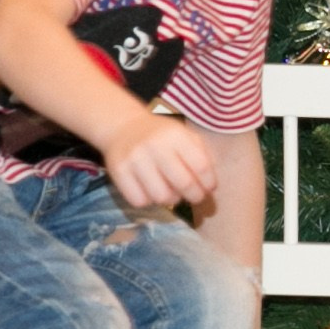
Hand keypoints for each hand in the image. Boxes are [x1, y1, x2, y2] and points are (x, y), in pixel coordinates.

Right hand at [100, 110, 217, 209]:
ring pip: (161, 197)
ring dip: (171, 199)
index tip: (209, 187)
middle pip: (183, 184)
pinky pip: (139, 201)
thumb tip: (211, 186)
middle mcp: (155, 146)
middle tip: (196, 197)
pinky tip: (151, 191)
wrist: (124, 127)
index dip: (209, 182)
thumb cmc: (162, 136)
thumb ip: (203, 156)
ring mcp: (135, 159)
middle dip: (195, 196)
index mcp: (176, 135)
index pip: (201, 166)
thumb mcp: (186, 136)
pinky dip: (149, 201)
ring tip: (172, 192)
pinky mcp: (118, 172)